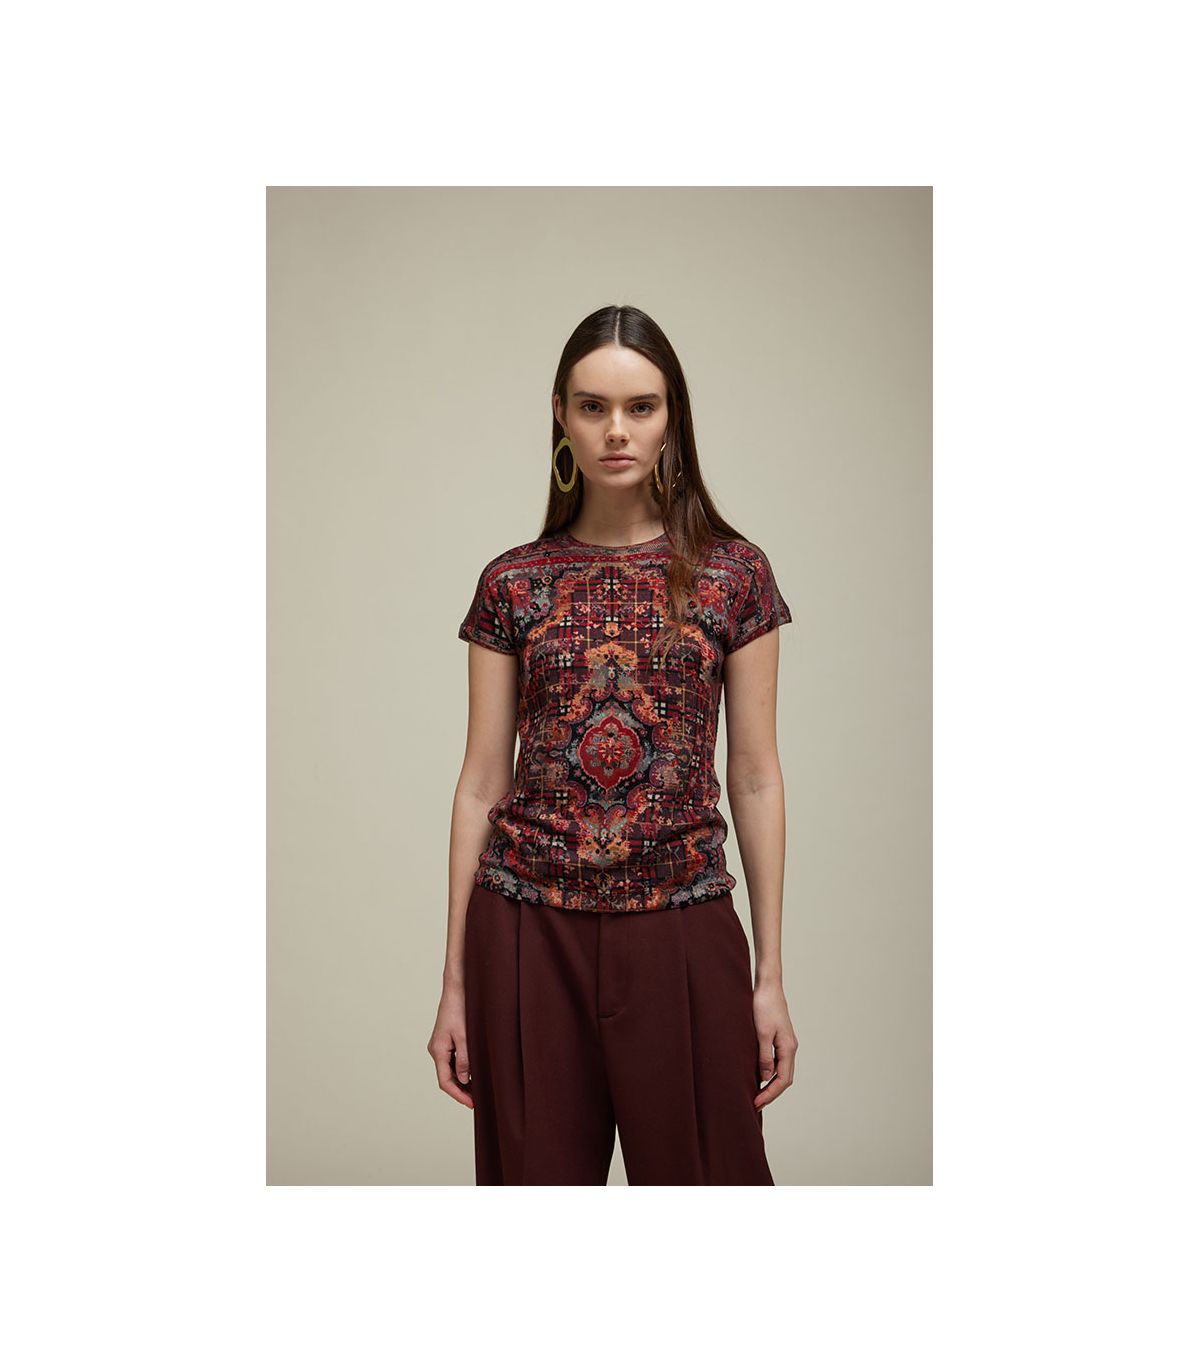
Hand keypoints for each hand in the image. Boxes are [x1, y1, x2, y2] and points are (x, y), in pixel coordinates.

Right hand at [428, 984, 472, 1108]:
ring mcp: (441, 1045)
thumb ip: (464, 1058)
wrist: (457, 988)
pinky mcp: (446, 1040)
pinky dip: (463, 1069)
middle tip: (478, 1100)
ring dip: (463, 1080)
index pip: (445, 1081)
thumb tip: (465, 1079)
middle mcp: (436, 1050)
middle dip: (461, 1090)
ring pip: (450, 1069)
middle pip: (447, 1077)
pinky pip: (453, 1060)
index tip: (472, 1104)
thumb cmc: (460, 1009)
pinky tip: (475, 1072)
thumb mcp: (465, 1036)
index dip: (458, 1095)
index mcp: (438, 1050)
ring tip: (479, 1089)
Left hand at [752, 980, 797, 1110]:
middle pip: (784, 1078)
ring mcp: (786, 1043)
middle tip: (754, 1104)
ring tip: (756, 1094)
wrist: (768, 986)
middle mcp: (790, 1048)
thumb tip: (766, 1078)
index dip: (770, 1094)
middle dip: (771, 1093)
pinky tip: (758, 1075)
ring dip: (770, 1084)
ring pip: (782, 1071)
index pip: (783, 1080)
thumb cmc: (763, 1006)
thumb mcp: (761, 1033)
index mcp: (788, 1048)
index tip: (756, 1103)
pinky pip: (777, 1062)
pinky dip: (769, 1073)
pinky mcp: (779, 1038)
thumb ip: (764, 1056)